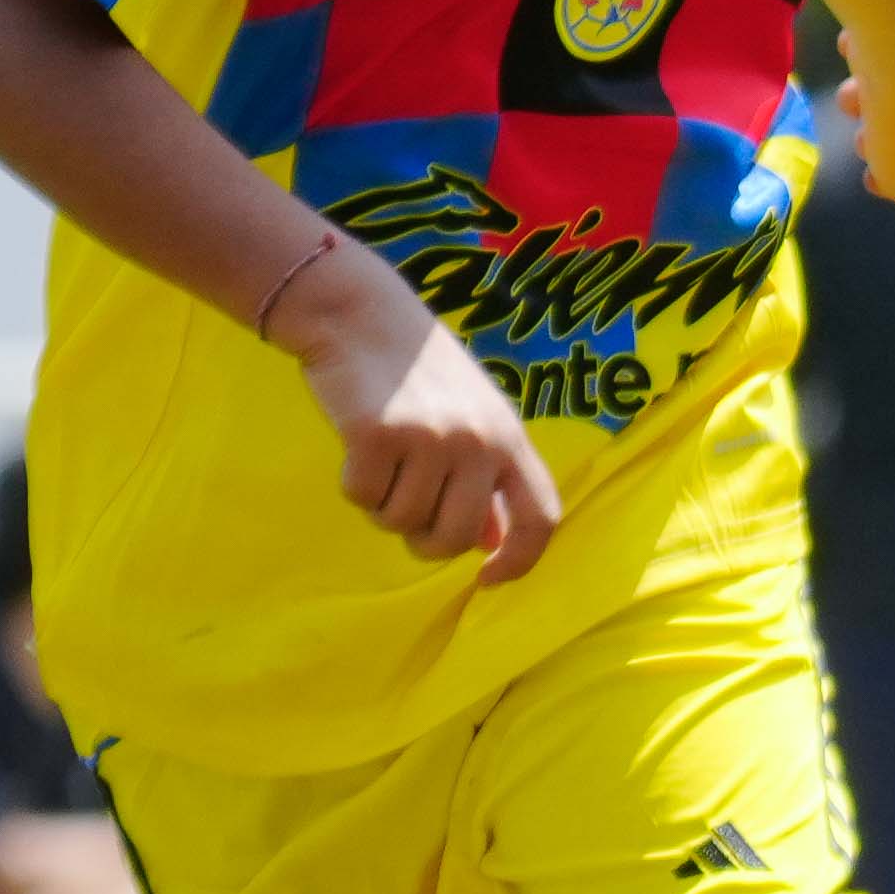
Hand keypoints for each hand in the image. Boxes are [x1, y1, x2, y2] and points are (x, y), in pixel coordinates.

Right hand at [270, 247, 559, 578]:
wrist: (360, 315)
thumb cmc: (418, 375)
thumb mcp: (473, 418)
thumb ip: (487, 478)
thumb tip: (490, 543)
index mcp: (511, 439)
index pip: (540, 516)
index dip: (521, 560)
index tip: (486, 578)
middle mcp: (479, 441)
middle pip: (457, 537)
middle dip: (425, 542)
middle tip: (406, 514)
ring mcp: (430, 437)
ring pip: (402, 521)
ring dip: (383, 507)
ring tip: (384, 463)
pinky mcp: (378, 434)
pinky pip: (362, 497)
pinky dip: (354, 485)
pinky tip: (358, 447)